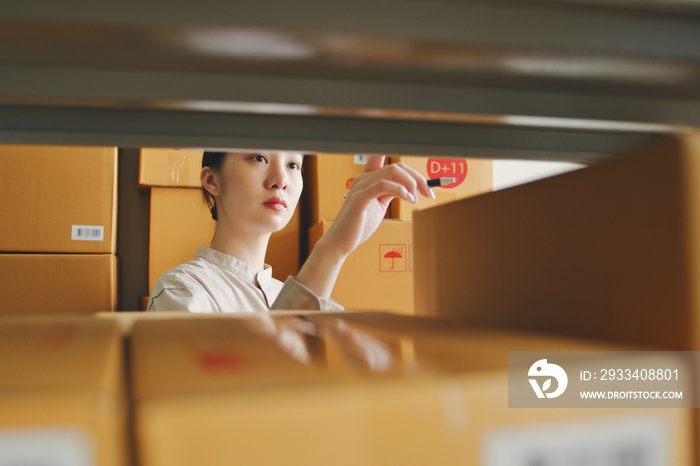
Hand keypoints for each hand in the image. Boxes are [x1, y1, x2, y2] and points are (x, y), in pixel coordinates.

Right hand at [319, 155, 434, 258]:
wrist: (340, 242)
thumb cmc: (358, 225)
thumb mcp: (378, 205)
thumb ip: (389, 193)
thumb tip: (407, 188)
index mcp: (368, 179)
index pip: (388, 160)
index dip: (407, 166)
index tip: (423, 181)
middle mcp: (363, 178)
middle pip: (397, 166)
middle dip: (417, 177)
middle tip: (428, 192)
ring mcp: (361, 187)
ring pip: (392, 171)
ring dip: (411, 183)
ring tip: (416, 198)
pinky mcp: (360, 199)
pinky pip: (383, 186)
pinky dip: (400, 190)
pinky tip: (408, 198)